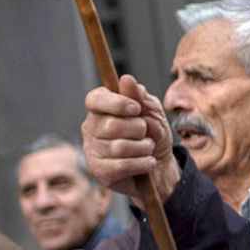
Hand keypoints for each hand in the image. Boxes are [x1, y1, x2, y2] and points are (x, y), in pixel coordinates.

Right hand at [82, 75, 176, 198]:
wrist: (159, 167)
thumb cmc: (152, 135)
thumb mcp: (151, 112)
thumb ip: (139, 96)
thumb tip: (126, 79)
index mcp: (100, 109)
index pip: (95, 99)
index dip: (116, 103)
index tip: (136, 108)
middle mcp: (90, 128)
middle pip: (112, 125)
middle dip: (139, 129)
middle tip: (145, 134)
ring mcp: (92, 150)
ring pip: (120, 147)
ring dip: (144, 148)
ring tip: (148, 149)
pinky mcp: (99, 171)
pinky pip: (123, 165)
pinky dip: (143, 163)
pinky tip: (148, 163)